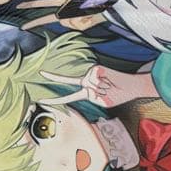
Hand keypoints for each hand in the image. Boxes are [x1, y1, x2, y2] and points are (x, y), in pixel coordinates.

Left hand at [41, 66, 155, 107]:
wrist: (130, 87)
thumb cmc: (118, 96)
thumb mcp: (103, 102)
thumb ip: (93, 96)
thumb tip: (89, 87)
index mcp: (87, 92)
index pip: (68, 97)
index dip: (56, 99)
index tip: (43, 99)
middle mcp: (86, 82)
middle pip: (69, 82)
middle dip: (54, 78)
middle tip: (41, 73)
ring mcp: (90, 75)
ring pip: (89, 85)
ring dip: (102, 90)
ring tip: (110, 88)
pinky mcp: (96, 69)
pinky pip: (95, 80)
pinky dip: (104, 84)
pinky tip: (110, 82)